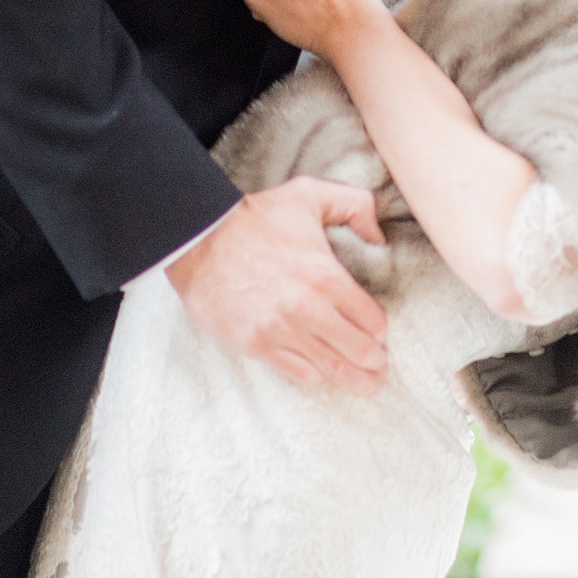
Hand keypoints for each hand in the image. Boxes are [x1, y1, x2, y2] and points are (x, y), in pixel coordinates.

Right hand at [167, 178, 388, 391]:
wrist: (197, 239)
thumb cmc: (255, 217)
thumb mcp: (310, 193)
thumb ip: (355, 204)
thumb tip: (378, 236)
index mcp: (326, 276)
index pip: (372, 320)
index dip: (380, 329)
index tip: (380, 332)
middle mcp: (307, 309)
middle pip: (358, 351)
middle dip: (375, 362)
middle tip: (380, 366)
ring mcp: (280, 330)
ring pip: (331, 369)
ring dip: (353, 379)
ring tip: (365, 384)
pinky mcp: (256, 344)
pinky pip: (297, 373)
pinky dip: (315, 376)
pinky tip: (323, 373)